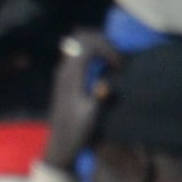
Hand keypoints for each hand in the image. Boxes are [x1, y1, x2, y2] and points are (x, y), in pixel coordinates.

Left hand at [44, 30, 110, 167]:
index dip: (107, 48)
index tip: (120, 63)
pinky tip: (105, 64)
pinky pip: (78, 53)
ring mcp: (63, 71)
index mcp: (70, 75)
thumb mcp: (91, 115)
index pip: (87, 46)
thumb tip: (106, 83)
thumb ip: (99, 97)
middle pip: (82, 39)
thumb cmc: (78, 130)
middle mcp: (64, 69)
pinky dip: (93, 52)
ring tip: (114, 57)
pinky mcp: (65, 76)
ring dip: (98, 45)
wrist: (61, 142)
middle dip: (103, 41)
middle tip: (119, 55)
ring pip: (79, 44)